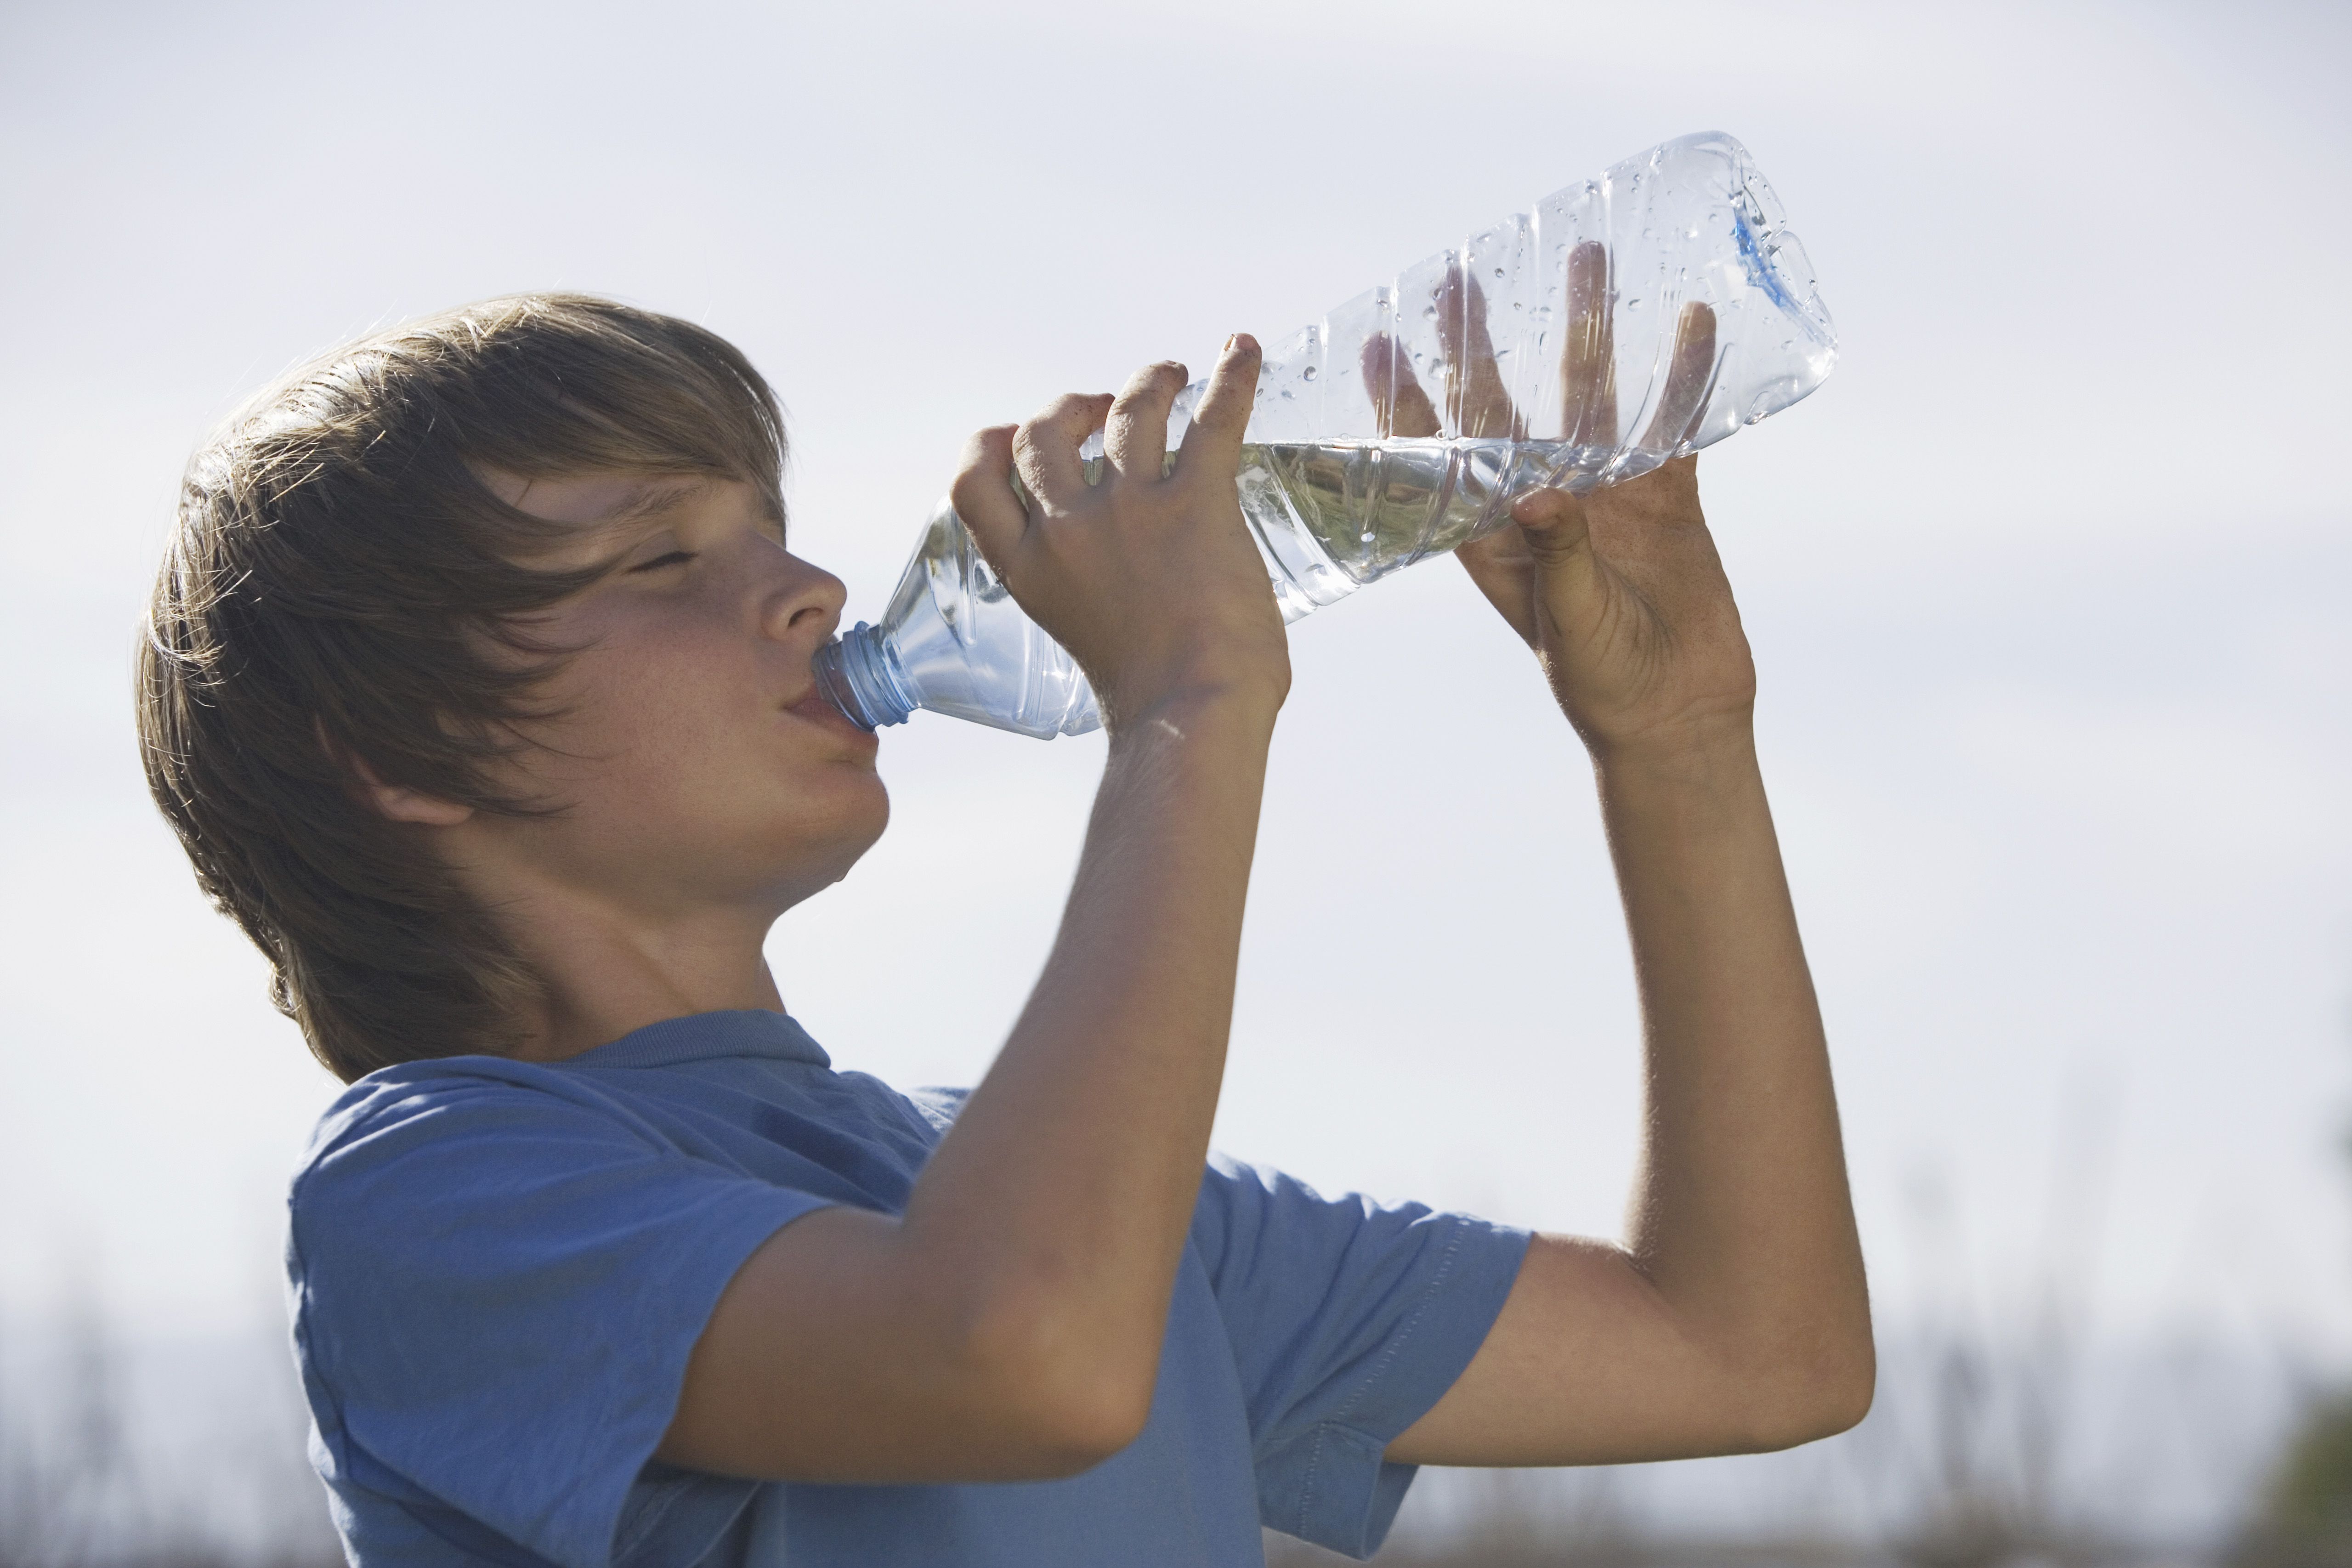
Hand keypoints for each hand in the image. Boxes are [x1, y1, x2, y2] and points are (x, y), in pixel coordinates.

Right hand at [950, 337, 1288, 734]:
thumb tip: (1137, 588)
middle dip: (1067, 408)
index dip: (989, 446)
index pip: (974, 485)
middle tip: (1104, 407)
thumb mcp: (1084, 638)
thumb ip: (1089, 596)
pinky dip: (1233, 377)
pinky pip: (1213, 418)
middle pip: (1042, 434)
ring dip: (1146, 383)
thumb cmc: (1153, 702)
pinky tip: (1246, 350)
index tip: (1017, 433)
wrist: (1191, 717)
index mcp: (1029, 571)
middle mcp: (1067, 531)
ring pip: (1125, 411)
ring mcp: (1130, 510)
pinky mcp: (1197, 502)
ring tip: (1170, 376)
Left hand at [1364, 245, 1750, 758]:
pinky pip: (1672, 425)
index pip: (1437, 455)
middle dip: (1485, 340)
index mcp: (1494, 534)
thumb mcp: (1569, 621)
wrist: (1676, 717)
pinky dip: (1683, 376)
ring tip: (1588, 259)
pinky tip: (1691, 321)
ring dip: (1589, 330)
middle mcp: (1541, 502)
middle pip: (1505, 404)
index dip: (1405, 400)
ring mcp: (1606, 494)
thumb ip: (1558, 555)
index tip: (1380, 340)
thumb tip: (1542, 493)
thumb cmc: (1601, 684)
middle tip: (1466, 274)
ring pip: (1590, 395)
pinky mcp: (1667, 500)